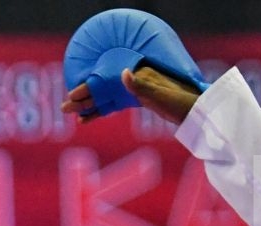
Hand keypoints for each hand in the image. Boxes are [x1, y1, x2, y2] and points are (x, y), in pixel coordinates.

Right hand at [60, 66, 199, 124]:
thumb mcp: (160, 94)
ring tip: (72, 114)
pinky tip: (88, 118)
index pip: (106, 81)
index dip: (88, 89)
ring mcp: (135, 91)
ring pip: (106, 98)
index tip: (72, 97)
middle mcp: (133, 80)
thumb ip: (141, 85)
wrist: (196, 110)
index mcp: (138, 75)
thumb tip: (123, 73)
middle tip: (64, 108)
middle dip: (83, 99)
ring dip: (88, 106)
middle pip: (102, 89)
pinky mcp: (138, 101)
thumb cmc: (181, 102)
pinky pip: (114, 105)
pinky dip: (100, 111)